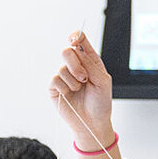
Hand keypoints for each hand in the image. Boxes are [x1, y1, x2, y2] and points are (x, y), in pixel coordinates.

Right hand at [49, 30, 115, 151]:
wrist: (93, 122)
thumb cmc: (101, 103)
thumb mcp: (103, 81)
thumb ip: (91, 64)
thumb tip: (76, 49)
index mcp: (89, 61)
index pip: (79, 41)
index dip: (75, 37)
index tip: (74, 40)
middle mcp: (75, 66)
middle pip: (67, 51)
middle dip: (76, 64)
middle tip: (84, 78)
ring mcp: (64, 76)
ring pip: (62, 67)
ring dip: (73, 80)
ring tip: (80, 89)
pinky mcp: (54, 87)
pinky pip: (55, 79)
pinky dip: (64, 87)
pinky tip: (70, 94)